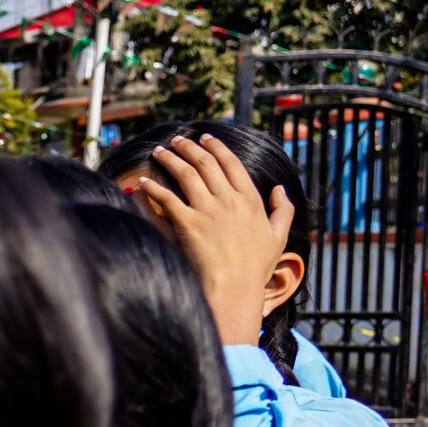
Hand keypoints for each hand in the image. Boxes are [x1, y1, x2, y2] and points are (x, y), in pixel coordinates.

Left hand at [125, 133, 292, 346]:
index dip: (218, 148)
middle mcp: (229, 200)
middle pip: (206, 164)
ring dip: (171, 159)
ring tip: (159, 151)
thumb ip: (282, 210)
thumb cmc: (256, 267)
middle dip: (190, 147)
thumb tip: (279, 190)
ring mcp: (208, 211)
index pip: (232, 164)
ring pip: (186, 174)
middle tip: (177, 140)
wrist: (235, 288)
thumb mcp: (279, 236)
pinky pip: (167, 199)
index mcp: (251, 200)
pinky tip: (145, 181)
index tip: (207, 138)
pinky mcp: (188, 224)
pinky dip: (155, 187)